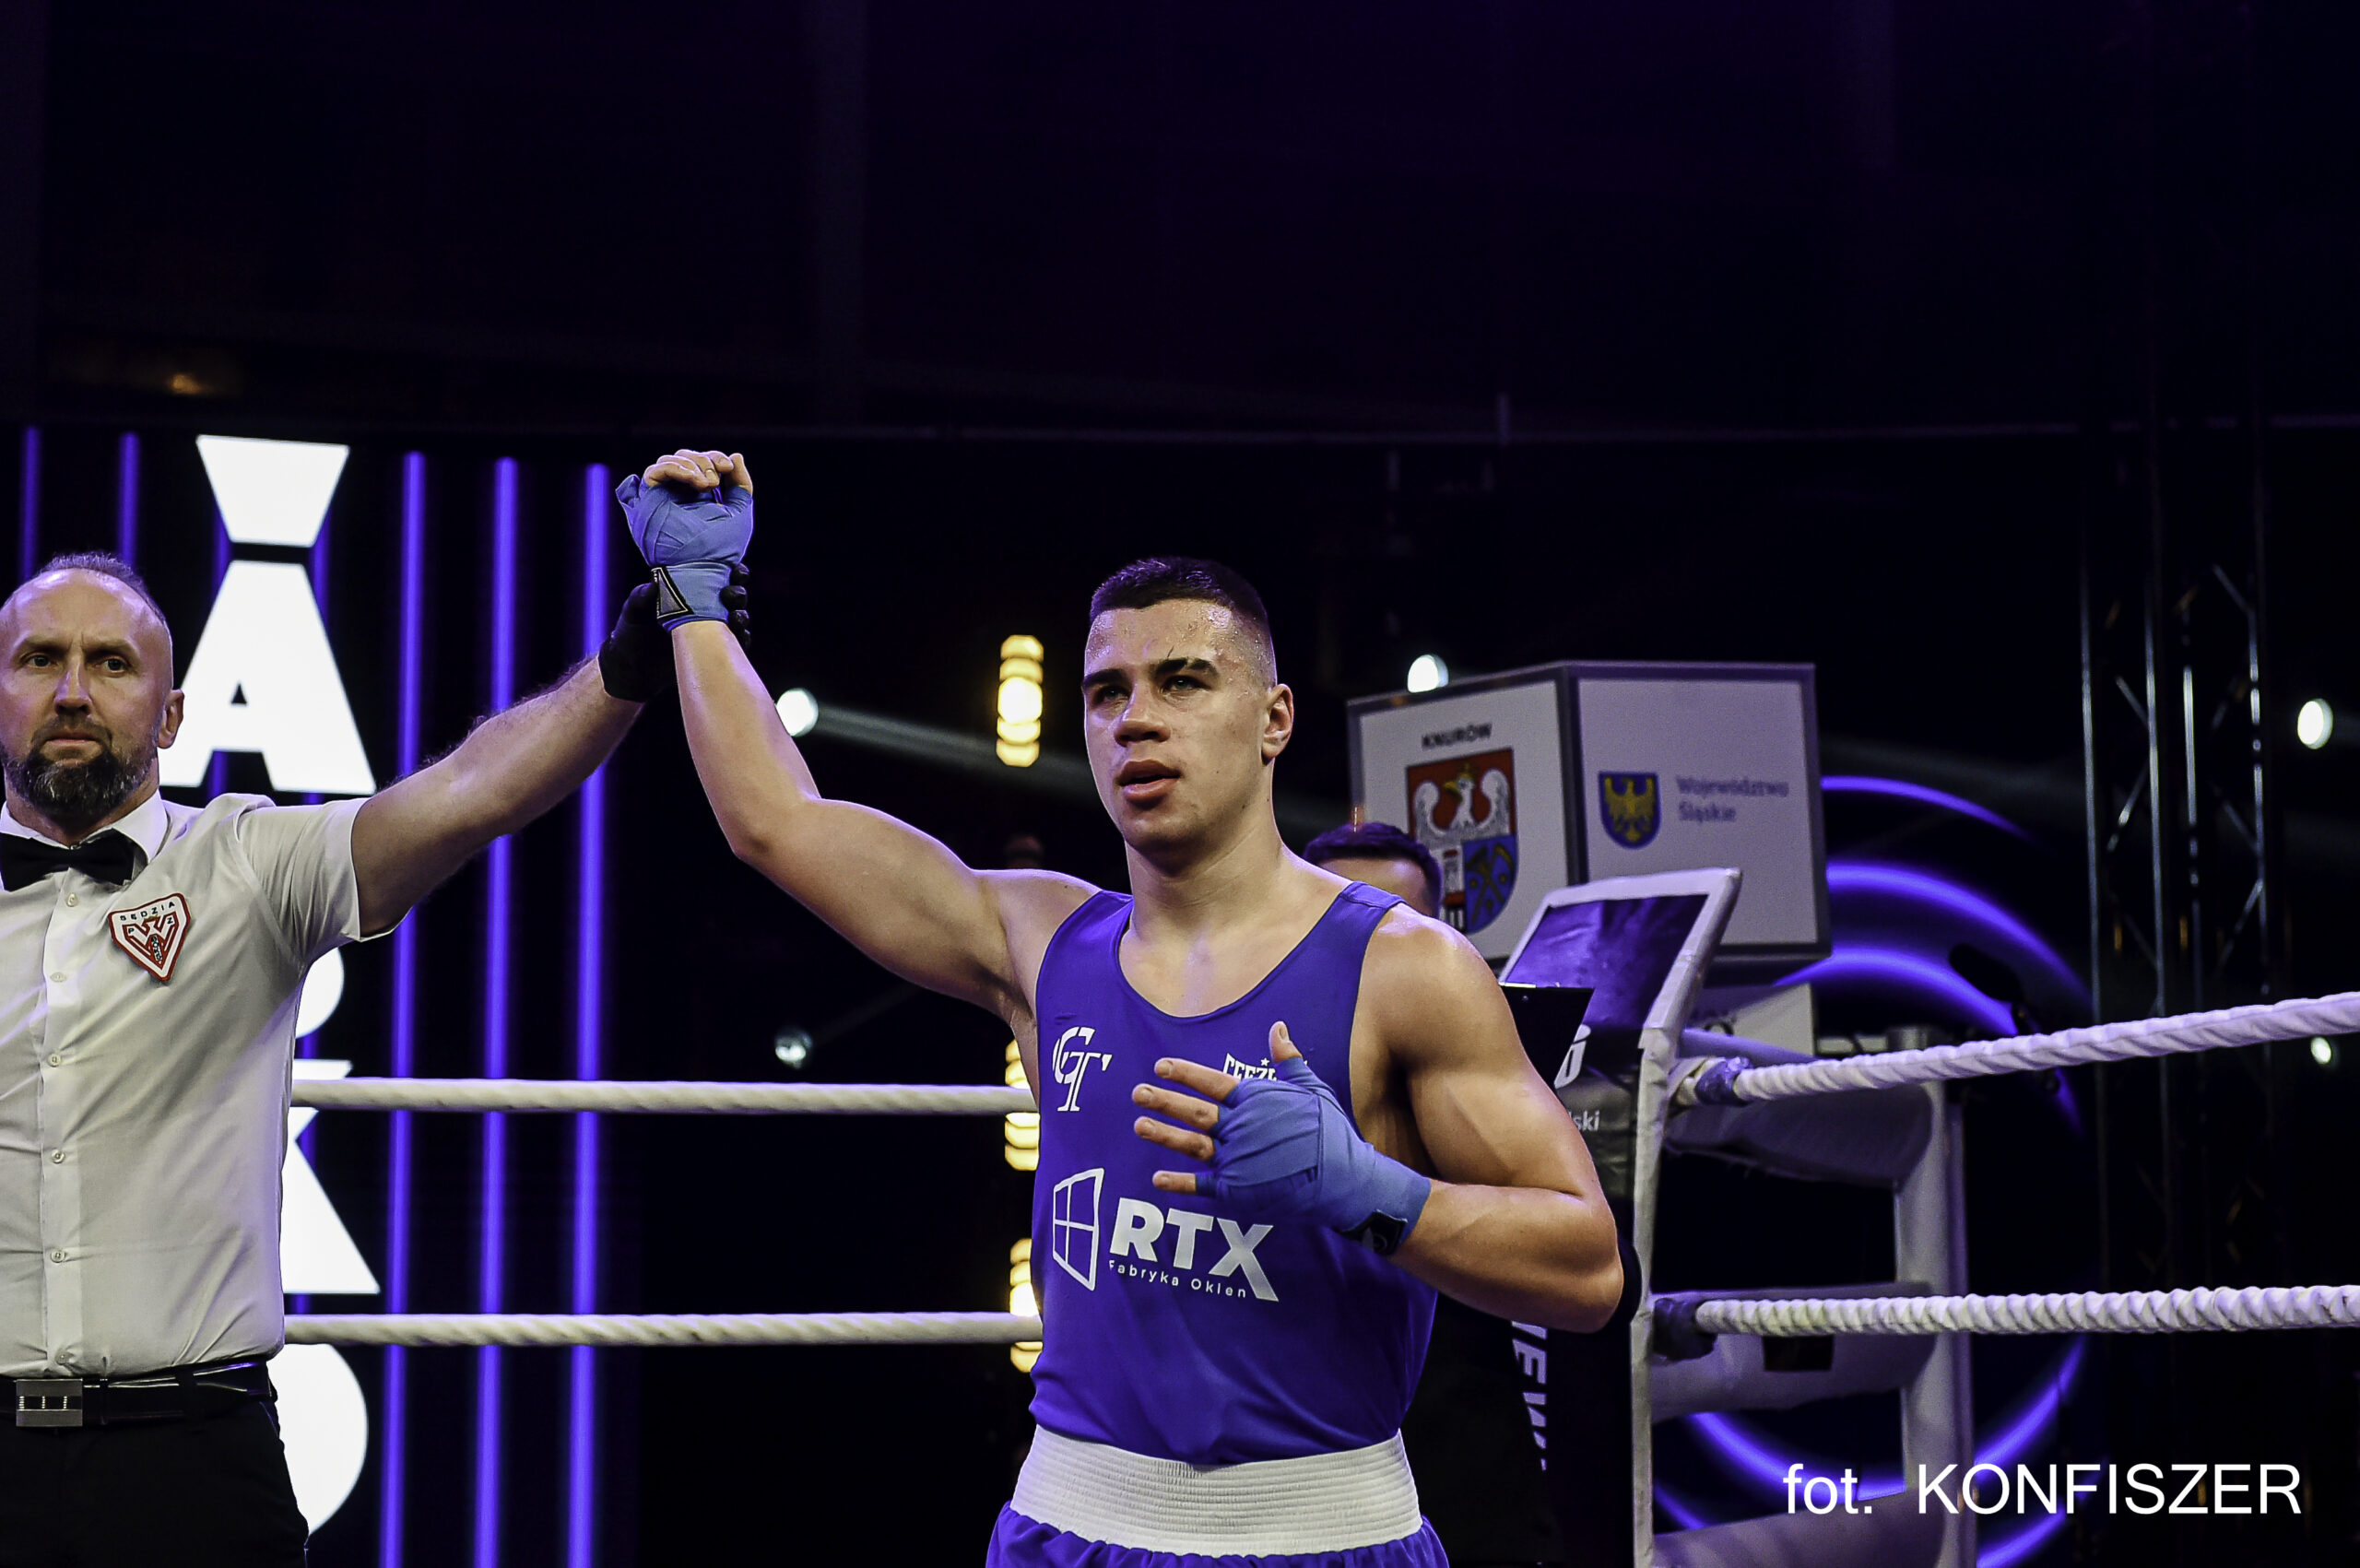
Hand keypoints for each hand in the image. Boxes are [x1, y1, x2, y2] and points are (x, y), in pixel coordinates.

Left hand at [597, 568, 752, 701]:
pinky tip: (739, 637)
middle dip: (738, 593)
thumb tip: (653, 585)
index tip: (734, 569)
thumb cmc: (631, 634)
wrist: (632, 671)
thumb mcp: (632, 614)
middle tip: (730, 595)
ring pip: (738, 619)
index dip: (731, 571)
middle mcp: (705, 608)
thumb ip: (640, 598)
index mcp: (689, 590)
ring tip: (735, 618)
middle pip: (733, 595)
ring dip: (741, 616)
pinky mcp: (714, 651)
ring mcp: (711, 630)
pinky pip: (736, 645)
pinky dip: (741, 640)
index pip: (716, 575)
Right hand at [614, 450, 756, 626]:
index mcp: (697, 493)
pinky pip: (655, 471)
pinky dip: (676, 469)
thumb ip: (740, 484)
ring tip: (707, 485)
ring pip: (669, 460)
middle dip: (705, 460)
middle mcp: (677, 492)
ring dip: (692, 465)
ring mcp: (662, 495)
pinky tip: (694, 481)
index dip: (715, 457)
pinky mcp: (648, 500)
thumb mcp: (738, 511)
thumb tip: (735, 455)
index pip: (702, 461)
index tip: (728, 467)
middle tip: (715, 481)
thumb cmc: (721, 547)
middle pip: (685, 456)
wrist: (704, 568)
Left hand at [1132, 1021, 1432, 1255]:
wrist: (1345, 1180)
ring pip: (1192, 1145)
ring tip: (1138, 1125)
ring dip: (1163, 1135)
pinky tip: (1157, 1178)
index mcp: (1256, 1101)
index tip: (1160, 1066)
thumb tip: (1278, 1027)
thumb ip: (1288, 1060)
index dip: (1185, 1073)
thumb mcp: (1312, 1089)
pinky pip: (1203, 1185)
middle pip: (1195, 1112)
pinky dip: (1180, 1183)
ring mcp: (1238, 1160)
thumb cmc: (1331, 1132)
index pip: (1213, 1082)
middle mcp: (1242, 1128)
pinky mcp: (1239, 1191)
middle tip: (1136, 1092)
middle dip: (1164, 1101)